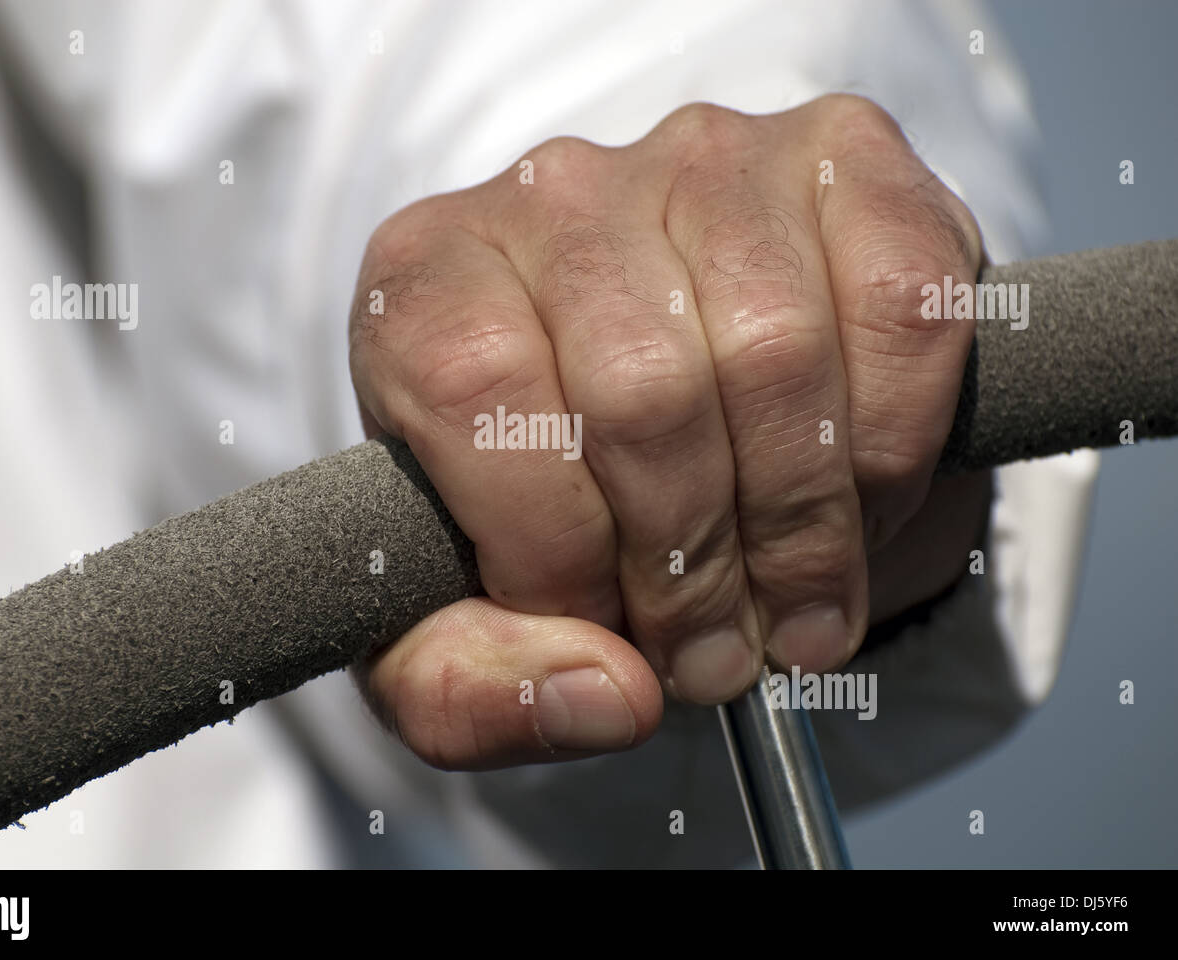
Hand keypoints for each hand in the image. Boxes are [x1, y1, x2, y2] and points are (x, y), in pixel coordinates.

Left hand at [348, 95, 985, 769]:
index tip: (606, 632)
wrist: (682, 422)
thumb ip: (472, 689)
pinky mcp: (840, 157)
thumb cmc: (556, 511)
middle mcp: (556, 191)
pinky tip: (861, 511)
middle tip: (719, 655)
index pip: (473, 392)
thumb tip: (606, 697)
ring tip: (792, 610)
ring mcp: (705, 158)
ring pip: (774, 354)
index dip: (551, 545)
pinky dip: (893, 446)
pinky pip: (898, 306)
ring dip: (800, 529)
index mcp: (426, 284)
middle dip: (693, 568)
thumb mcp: (462, 626)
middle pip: (638, 389)